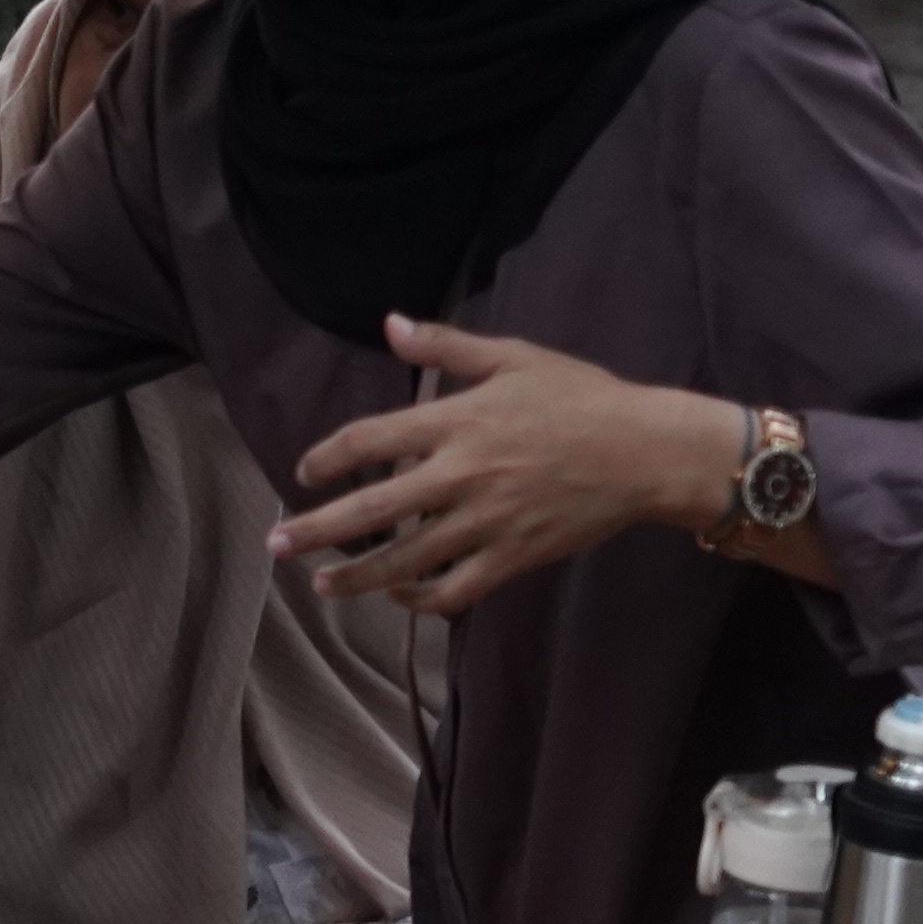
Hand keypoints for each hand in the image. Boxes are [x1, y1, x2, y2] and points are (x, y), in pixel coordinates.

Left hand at [275, 315, 753, 615]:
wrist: (648, 451)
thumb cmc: (582, 398)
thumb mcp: (514, 357)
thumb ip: (446, 346)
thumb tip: (390, 324)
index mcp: (457, 421)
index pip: (369, 440)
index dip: (326, 457)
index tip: (303, 472)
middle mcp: (463, 475)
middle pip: (371, 510)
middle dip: (316, 530)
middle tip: (275, 544)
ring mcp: (487, 522)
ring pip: (406, 561)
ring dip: (356, 576)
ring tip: (320, 585)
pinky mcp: (514, 557)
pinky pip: (455, 590)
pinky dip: (420, 600)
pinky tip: (398, 596)